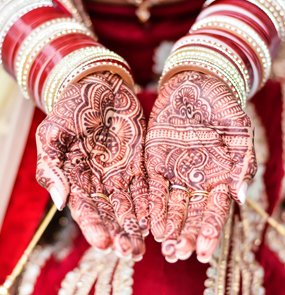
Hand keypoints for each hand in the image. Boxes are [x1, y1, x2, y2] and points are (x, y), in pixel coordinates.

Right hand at [36, 72, 147, 259]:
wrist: (100, 86)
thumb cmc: (74, 107)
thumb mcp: (53, 132)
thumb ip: (52, 166)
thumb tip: (60, 202)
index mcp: (77, 176)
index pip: (86, 206)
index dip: (94, 224)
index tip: (104, 242)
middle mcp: (100, 179)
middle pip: (110, 212)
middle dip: (120, 233)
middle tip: (131, 253)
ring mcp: (121, 172)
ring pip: (130, 205)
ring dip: (137, 225)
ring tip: (145, 245)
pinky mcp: (139, 163)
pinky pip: (146, 187)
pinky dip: (150, 204)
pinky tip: (156, 220)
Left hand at [145, 71, 256, 262]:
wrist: (195, 84)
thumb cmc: (221, 104)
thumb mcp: (239, 131)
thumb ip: (242, 163)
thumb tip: (240, 197)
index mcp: (219, 175)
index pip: (214, 210)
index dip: (208, 232)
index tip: (202, 253)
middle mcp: (196, 178)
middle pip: (190, 213)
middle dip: (184, 234)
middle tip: (177, 254)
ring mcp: (175, 171)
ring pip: (170, 204)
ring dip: (166, 225)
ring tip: (162, 245)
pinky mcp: (155, 160)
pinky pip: (152, 186)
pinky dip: (151, 204)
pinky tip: (148, 221)